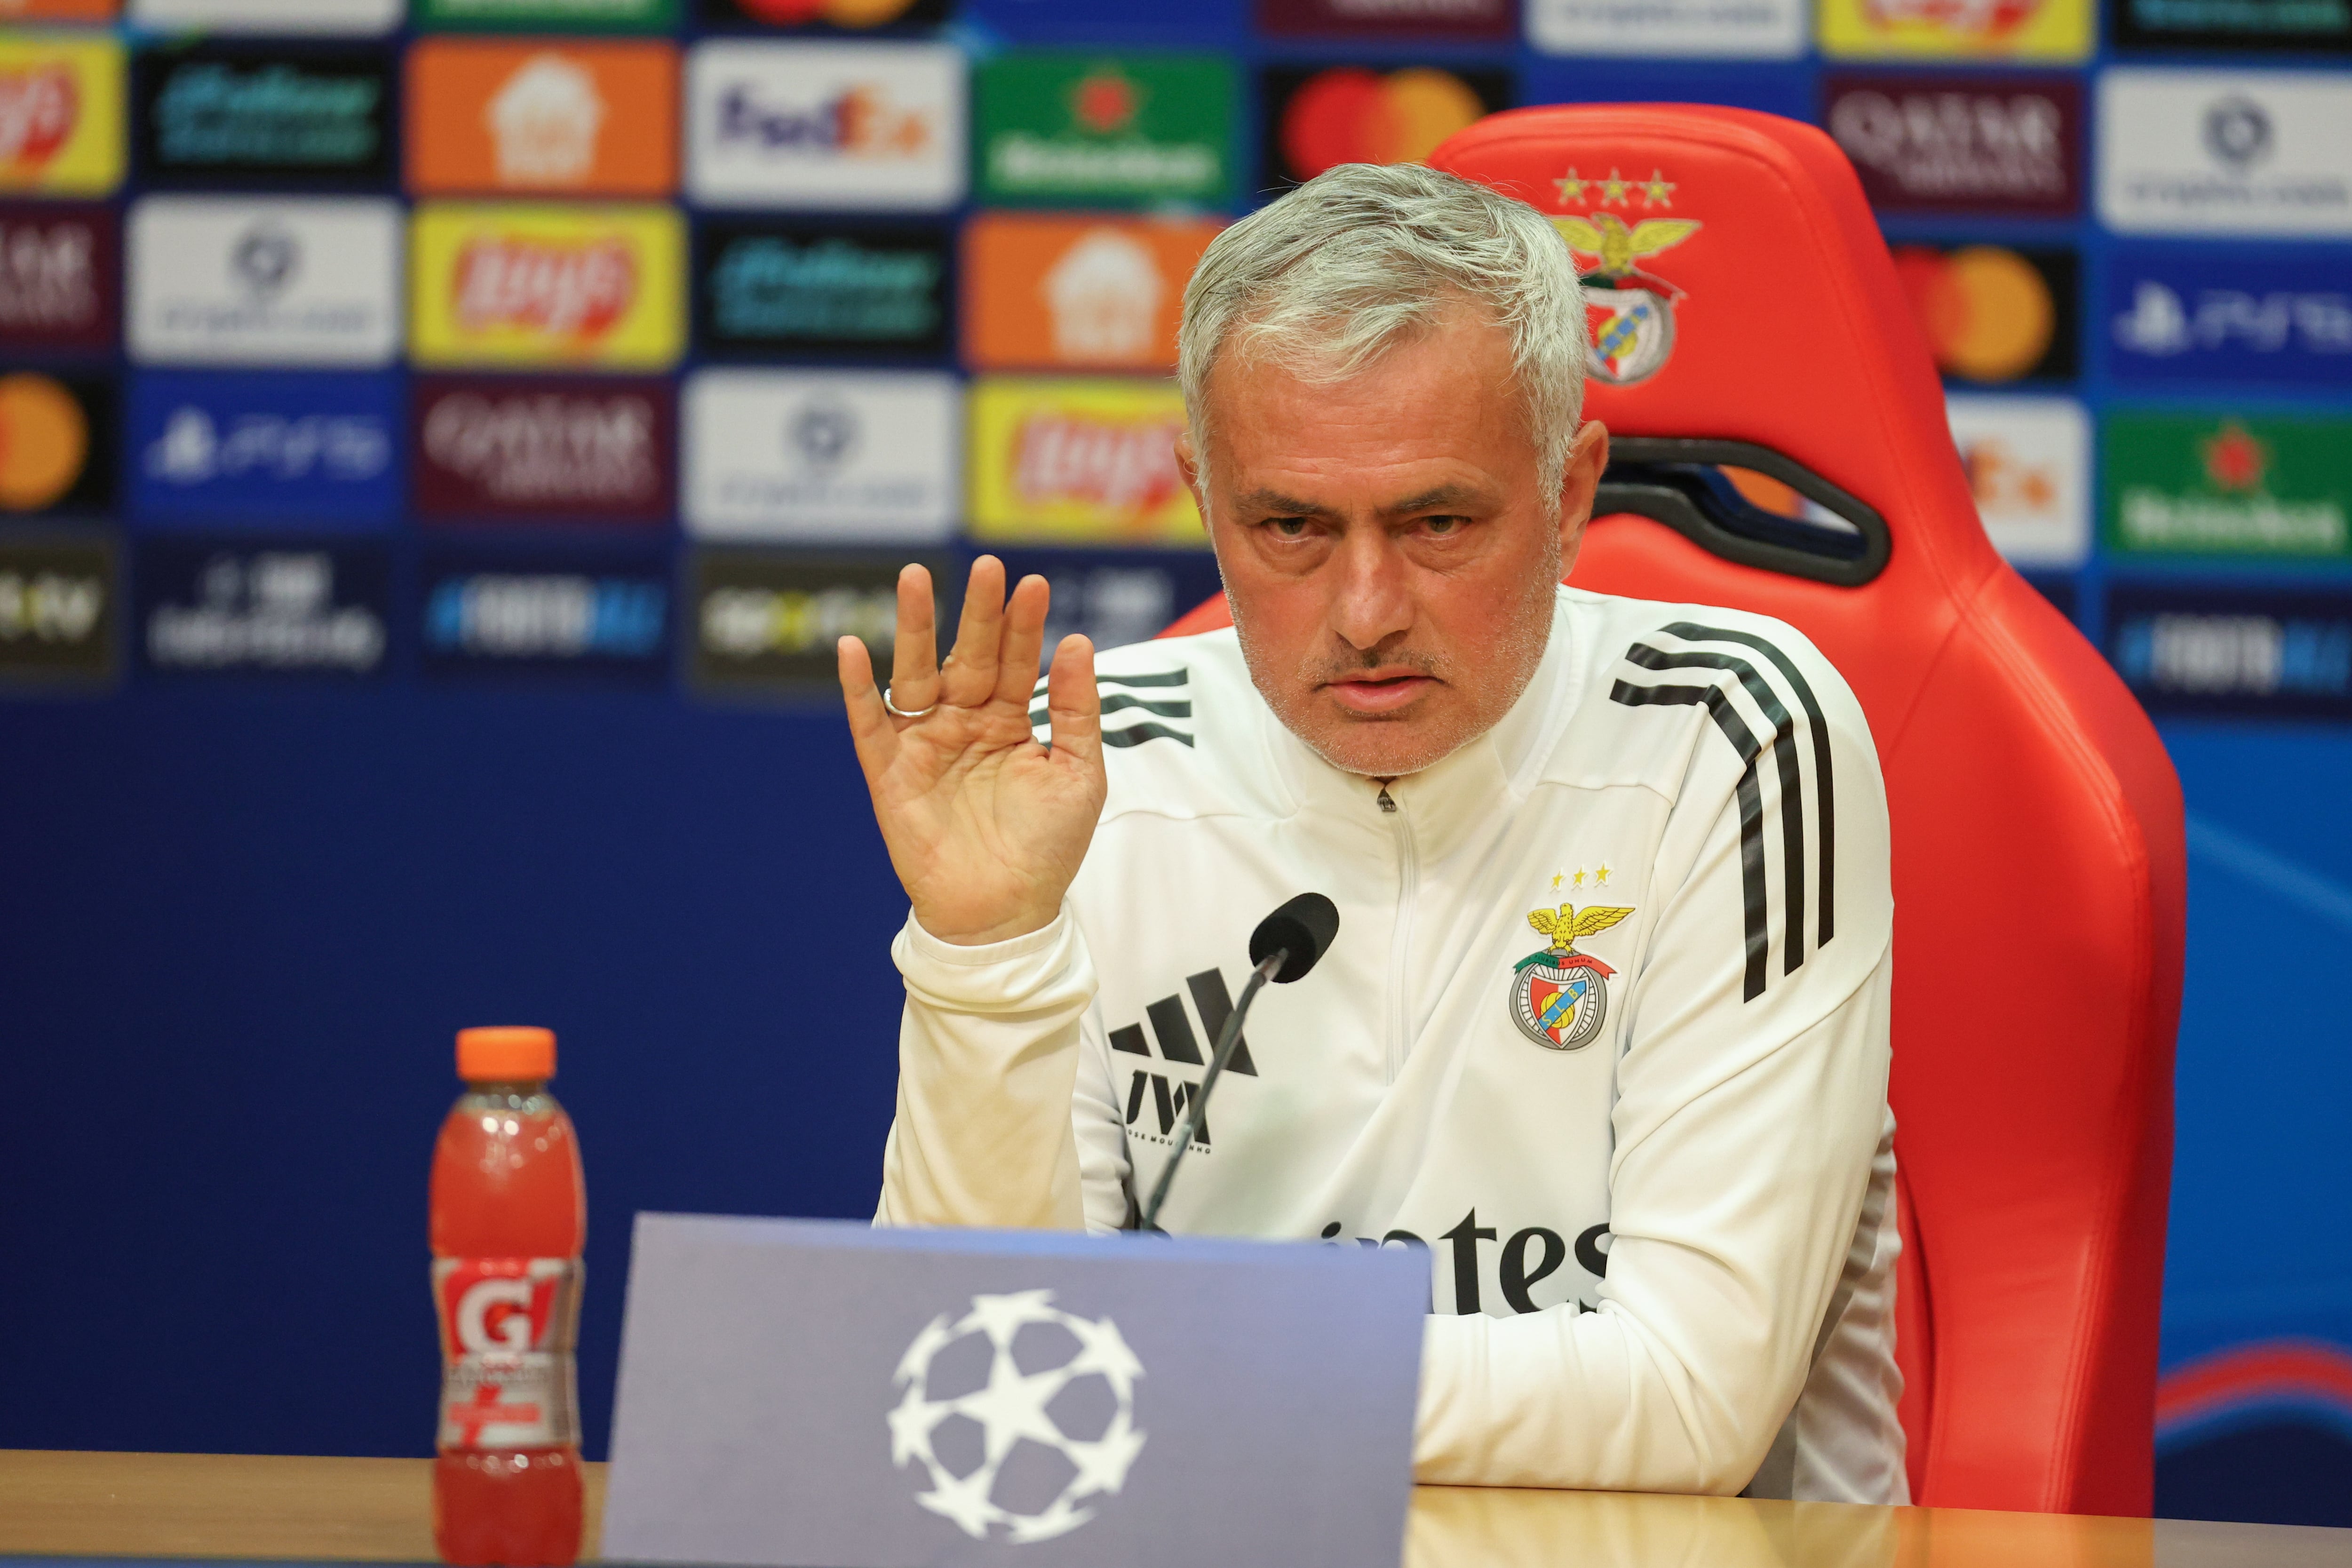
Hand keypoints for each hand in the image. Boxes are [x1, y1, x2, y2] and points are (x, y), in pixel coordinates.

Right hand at [839, 557, 1104, 946]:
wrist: (1007, 913)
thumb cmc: (1048, 848)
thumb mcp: (1080, 775)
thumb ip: (1078, 711)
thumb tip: (1077, 640)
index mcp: (1010, 721)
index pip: (1017, 660)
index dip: (1024, 624)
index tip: (1034, 583)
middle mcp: (964, 723)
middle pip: (968, 655)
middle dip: (975, 613)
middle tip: (985, 566)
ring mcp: (925, 744)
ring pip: (916, 674)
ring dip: (914, 628)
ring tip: (915, 577)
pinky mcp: (890, 773)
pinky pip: (869, 724)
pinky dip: (858, 688)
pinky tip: (854, 648)